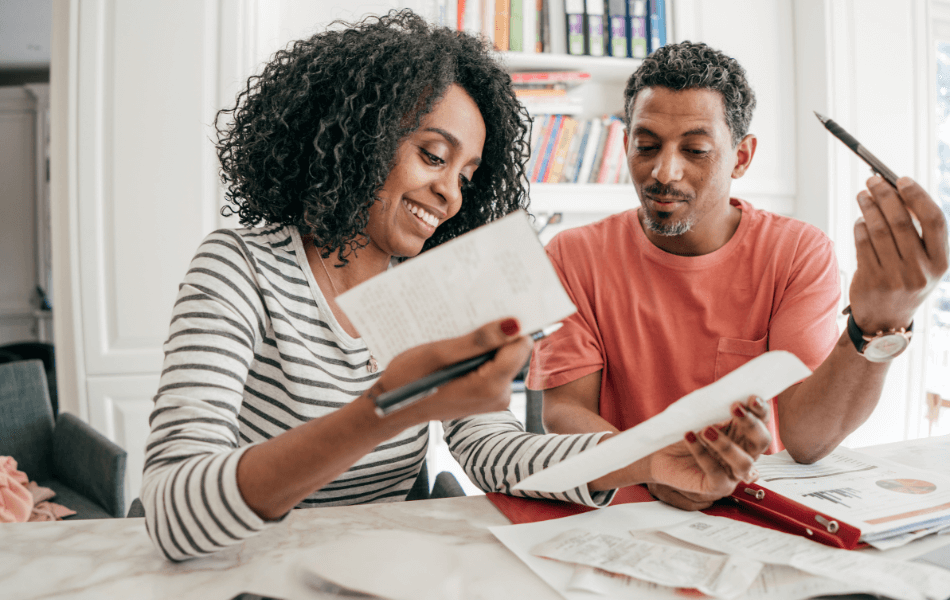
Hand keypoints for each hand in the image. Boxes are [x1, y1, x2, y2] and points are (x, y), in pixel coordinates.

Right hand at [370, 317, 531, 423]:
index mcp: (490, 386)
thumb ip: (478, 340)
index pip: (520, 345)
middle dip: (495, 336)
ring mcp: (494, 398)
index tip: (493, 310)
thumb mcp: (439, 353)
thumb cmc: (409, 379)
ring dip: (484, 345)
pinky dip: (479, 356)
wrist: (393, 407)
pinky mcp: (487, 396)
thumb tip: (514, 325)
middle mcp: (499, 396)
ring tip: (459, 338)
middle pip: (512, 352)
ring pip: (502, 358)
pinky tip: (459, 351)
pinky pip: (493, 368)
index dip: (510, 326)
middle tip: (469, 324)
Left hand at [646, 396, 771, 510]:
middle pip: (762, 442)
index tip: (752, 398)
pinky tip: (689, 437)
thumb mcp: (699, 418)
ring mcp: (732, 472)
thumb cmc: (683, 434)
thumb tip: (727, 401)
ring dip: (727, 444)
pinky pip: (716, 473)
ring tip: (706, 430)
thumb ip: (716, 412)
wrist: (660, 455)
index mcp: (742, 434)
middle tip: (735, 408)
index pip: (761, 422)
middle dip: (752, 424)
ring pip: (744, 462)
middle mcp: (743, 453)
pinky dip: (702, 454)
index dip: (761, 410)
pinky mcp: (716, 486)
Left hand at [849, 176, 948, 333]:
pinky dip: (860, 226)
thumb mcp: (923, 264)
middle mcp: (921, 271)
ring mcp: (895, 277)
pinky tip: (860, 219)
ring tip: (862, 195)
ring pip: (878, 230)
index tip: (902, 179)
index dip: (918, 196)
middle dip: (886, 195)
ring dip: (868, 207)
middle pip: (902, 221)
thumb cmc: (906, 282)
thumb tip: (898, 192)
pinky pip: (862, 244)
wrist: (886, 322)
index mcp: (941, 263)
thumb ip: (918, 234)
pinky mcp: (871, 282)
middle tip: (873, 180)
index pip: (935, 220)